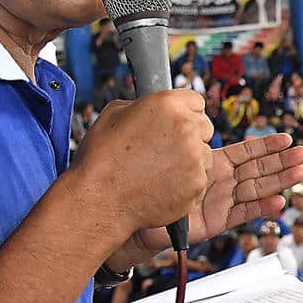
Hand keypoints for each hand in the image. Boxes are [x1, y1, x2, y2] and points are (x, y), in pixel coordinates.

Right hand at [73, 92, 212, 250]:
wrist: (98, 201)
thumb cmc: (100, 159)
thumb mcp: (114, 115)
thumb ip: (145, 106)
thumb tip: (156, 110)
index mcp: (167, 105)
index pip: (195, 101)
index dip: (183, 112)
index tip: (175, 122)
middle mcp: (187, 129)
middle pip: (205, 127)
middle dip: (190, 135)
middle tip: (166, 149)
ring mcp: (195, 158)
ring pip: (205, 155)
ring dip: (190, 161)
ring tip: (159, 170)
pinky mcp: (196, 185)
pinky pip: (199, 179)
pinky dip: (186, 183)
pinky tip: (162, 186)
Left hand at [102, 121, 302, 271]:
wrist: (125, 212)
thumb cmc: (138, 180)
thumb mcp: (159, 147)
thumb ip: (178, 131)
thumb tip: (192, 109)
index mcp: (209, 163)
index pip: (244, 153)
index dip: (265, 146)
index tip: (285, 138)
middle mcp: (218, 182)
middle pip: (257, 170)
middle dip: (281, 161)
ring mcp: (218, 202)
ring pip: (255, 189)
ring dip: (279, 181)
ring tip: (301, 173)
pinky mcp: (214, 221)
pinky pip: (241, 213)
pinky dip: (261, 208)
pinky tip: (278, 201)